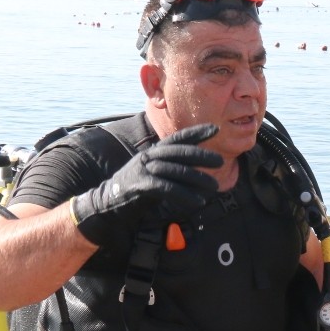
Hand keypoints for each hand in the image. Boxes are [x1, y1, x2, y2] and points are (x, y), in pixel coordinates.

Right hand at [69, 123, 222, 248]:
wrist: (109, 201)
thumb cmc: (137, 187)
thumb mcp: (155, 172)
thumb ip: (174, 167)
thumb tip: (199, 168)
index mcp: (154, 151)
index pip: (178, 138)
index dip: (196, 132)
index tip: (215, 128)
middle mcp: (150, 156)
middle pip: (180, 152)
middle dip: (202, 155)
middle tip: (220, 161)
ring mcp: (145, 170)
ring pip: (176, 171)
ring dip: (198, 179)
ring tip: (214, 187)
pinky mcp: (142, 186)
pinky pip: (167, 189)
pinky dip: (184, 195)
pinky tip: (197, 202)